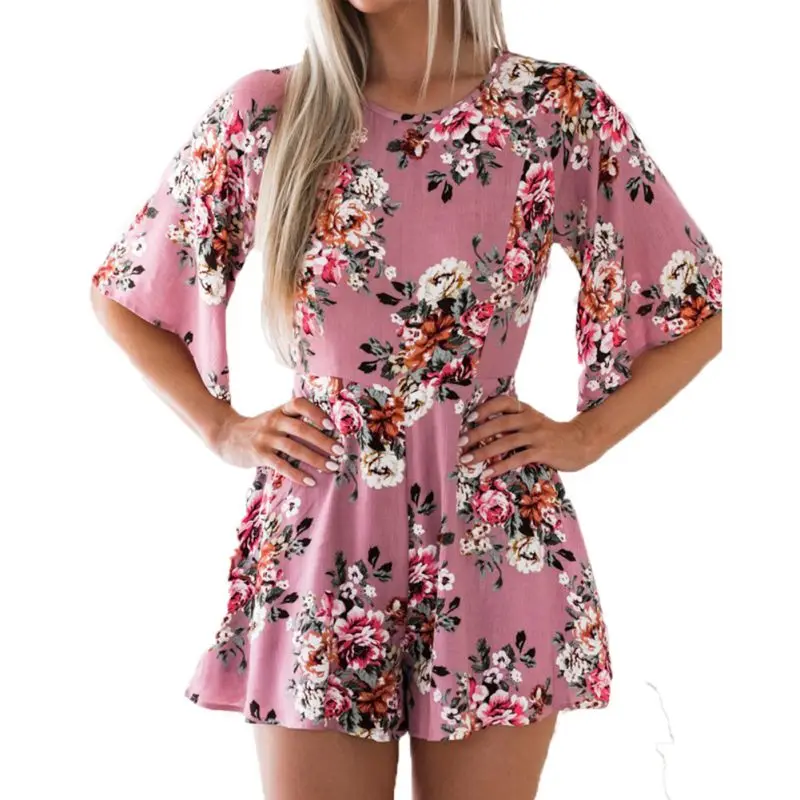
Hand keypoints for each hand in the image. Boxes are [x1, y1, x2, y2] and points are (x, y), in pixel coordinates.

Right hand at [211, 397, 342, 485]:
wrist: (225, 435)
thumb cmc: (259, 429)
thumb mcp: (275, 417)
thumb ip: (295, 421)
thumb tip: (328, 432)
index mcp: (280, 410)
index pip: (299, 404)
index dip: (316, 413)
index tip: (332, 425)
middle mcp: (273, 421)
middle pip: (301, 429)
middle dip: (323, 441)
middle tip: (339, 452)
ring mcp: (265, 438)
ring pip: (293, 448)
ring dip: (315, 458)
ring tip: (331, 467)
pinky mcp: (258, 455)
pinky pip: (281, 465)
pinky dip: (297, 474)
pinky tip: (311, 481)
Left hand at [458, 394, 596, 474]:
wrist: (582, 442)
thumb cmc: (552, 434)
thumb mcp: (534, 422)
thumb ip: (515, 423)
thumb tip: (484, 433)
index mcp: (526, 409)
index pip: (503, 402)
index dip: (485, 408)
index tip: (470, 418)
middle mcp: (530, 419)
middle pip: (498, 423)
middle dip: (476, 434)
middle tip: (459, 444)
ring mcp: (537, 435)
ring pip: (505, 442)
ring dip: (482, 452)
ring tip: (466, 461)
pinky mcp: (542, 451)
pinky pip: (517, 459)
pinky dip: (500, 466)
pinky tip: (487, 473)